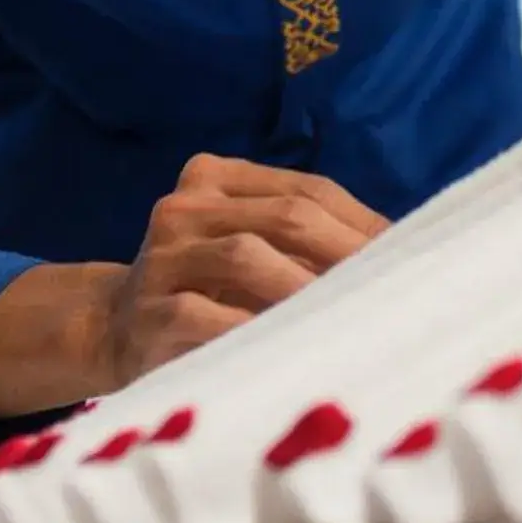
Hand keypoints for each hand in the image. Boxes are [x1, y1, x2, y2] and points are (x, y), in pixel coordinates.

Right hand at [93, 153, 388, 391]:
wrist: (111, 331)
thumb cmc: (206, 290)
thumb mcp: (250, 251)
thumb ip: (305, 241)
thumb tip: (399, 251)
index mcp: (217, 176)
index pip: (308, 189)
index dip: (363, 222)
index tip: (410, 256)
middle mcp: (185, 204)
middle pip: (286, 214)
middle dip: (347, 252)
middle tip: (392, 289)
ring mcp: (162, 255)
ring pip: (247, 254)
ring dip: (305, 286)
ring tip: (350, 315)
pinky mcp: (148, 311)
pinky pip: (207, 314)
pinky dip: (252, 327)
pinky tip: (289, 346)